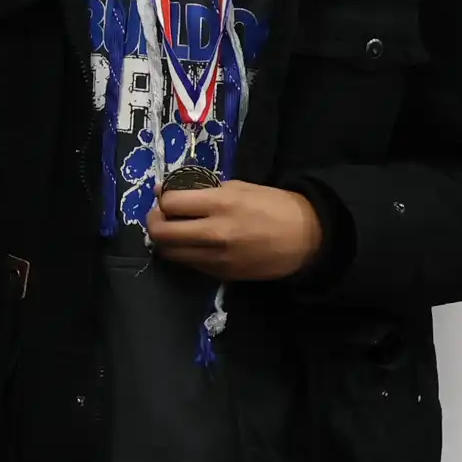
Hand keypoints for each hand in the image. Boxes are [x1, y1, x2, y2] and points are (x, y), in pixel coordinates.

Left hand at [146, 179, 323, 281]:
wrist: (306, 239)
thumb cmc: (273, 206)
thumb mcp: (239, 187)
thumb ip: (203, 190)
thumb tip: (167, 191)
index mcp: (221, 204)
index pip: (170, 203)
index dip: (162, 198)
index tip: (165, 196)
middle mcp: (215, 233)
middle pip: (161, 232)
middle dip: (154, 222)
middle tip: (160, 215)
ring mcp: (218, 258)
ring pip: (170, 253)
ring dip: (165, 241)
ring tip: (174, 230)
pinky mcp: (222, 275)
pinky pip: (189, 264)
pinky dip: (184, 253)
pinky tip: (193, 244)